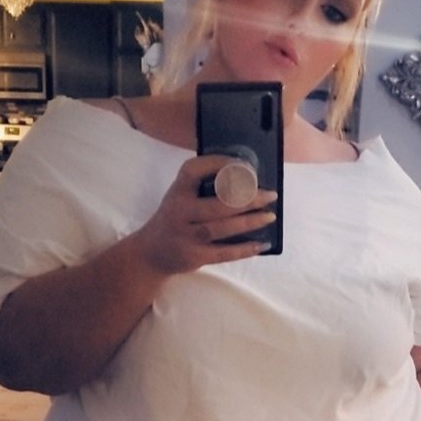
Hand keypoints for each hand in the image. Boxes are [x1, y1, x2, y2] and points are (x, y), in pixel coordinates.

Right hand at [136, 154, 276, 275]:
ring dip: (250, 222)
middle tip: (270, 195)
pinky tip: (262, 244)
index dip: (219, 164)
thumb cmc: (173, 220)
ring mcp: (187, 236)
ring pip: (223, 228)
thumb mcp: (179, 198)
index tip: (243, 166)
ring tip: (270, 216)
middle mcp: (180, 212)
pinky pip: (224, 253)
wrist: (150, 253)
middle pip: (219, 204)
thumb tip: (246, 182)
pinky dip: (245, 249)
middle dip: (249, 198)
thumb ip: (201, 189)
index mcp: (177, 192)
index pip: (194, 171)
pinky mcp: (194, 256)